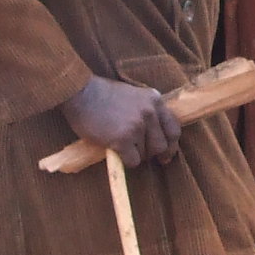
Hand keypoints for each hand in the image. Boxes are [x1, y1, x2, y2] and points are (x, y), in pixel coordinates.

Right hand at [61, 77, 180, 167]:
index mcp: (155, 100)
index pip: (174, 129)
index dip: (171, 145)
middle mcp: (150, 112)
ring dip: (135, 155)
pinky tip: (114, 151)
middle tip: (139, 154)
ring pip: (146, 155)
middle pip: (162, 145)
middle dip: (151, 153)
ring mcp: (137, 126)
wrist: (79, 93)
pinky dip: (124, 161)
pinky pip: (133, 161)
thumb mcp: (134, 95)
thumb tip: (155, 136)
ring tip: (121, 146)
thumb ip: (147, 111)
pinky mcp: (122, 139)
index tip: (166, 154)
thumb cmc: (102, 95)